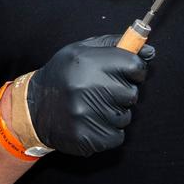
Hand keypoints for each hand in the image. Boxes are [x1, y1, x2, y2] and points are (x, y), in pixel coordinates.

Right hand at [27, 34, 153, 156]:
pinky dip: (109, 130)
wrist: (34, 108)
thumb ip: (115, 46)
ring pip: (125, 116)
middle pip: (131, 93)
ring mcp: (86, 115)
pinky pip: (117, 135)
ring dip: (115, 112)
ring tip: (93, 106)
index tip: (127, 72)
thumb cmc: (63, 76)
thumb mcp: (81, 51)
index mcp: (85, 62)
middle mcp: (86, 87)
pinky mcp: (88, 137)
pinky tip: (91, 121)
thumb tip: (149, 51)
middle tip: (103, 90)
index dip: (134, 69)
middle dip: (122, 92)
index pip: (133, 66)